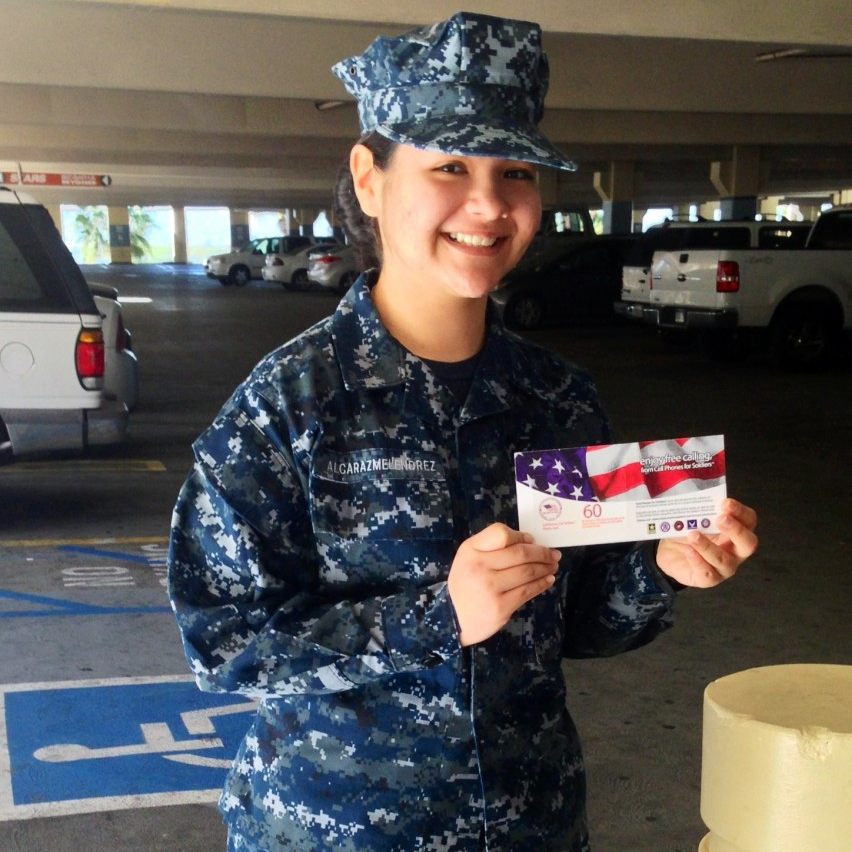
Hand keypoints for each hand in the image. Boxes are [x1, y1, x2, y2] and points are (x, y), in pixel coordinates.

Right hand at [447, 523, 559, 646]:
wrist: (454, 617)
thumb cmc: (466, 581)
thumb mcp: (468, 556)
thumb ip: (491, 545)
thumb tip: (527, 540)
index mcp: (470, 551)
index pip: (501, 534)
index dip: (520, 536)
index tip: (532, 540)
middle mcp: (479, 567)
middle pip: (520, 554)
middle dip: (542, 553)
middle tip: (554, 554)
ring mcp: (490, 588)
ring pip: (527, 572)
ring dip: (545, 567)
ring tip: (553, 565)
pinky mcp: (501, 607)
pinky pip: (527, 591)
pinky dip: (541, 584)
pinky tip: (548, 580)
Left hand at [656, 498, 757, 587]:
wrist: (669, 551)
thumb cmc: (687, 531)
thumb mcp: (694, 517)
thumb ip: (701, 510)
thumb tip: (698, 499)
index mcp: (736, 531)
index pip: (749, 520)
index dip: (740, 512)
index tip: (725, 503)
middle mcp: (735, 551)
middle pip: (748, 543)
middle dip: (736, 530)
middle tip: (720, 519)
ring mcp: (724, 567)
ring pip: (723, 559)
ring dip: (707, 546)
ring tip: (693, 534)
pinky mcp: (709, 579)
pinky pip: (707, 574)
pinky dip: (697, 561)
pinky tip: (688, 550)